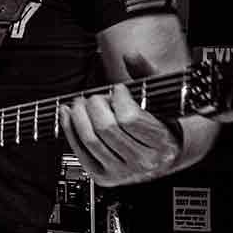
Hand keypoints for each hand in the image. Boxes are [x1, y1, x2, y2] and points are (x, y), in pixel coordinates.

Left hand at [59, 84, 180, 186]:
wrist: (166, 154)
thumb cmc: (162, 123)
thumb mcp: (161, 98)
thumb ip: (146, 74)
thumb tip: (131, 56)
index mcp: (163, 143)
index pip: (130, 119)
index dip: (118, 99)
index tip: (117, 90)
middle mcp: (144, 161)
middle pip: (106, 128)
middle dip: (96, 105)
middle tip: (95, 96)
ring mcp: (123, 172)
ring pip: (91, 139)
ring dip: (79, 116)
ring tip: (79, 103)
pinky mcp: (104, 177)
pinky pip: (80, 151)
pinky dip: (69, 129)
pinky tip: (66, 113)